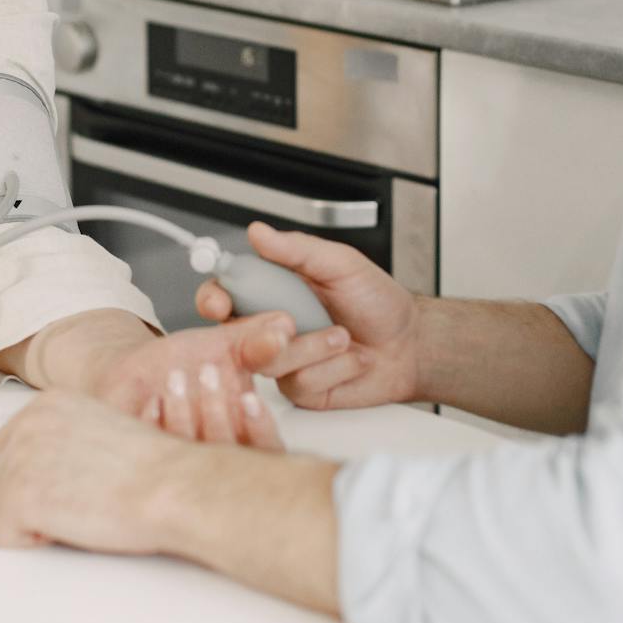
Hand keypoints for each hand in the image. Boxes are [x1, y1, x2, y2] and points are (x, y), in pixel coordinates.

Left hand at [0, 391, 195, 552]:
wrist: (172, 487)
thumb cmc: (155, 469)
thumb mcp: (103, 430)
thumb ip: (68, 439)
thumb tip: (55, 463)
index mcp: (48, 404)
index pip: (13, 446)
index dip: (42, 475)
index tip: (66, 483)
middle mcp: (27, 424)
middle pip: (3, 476)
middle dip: (37, 497)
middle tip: (81, 499)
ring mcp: (18, 460)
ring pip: (3, 507)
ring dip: (39, 519)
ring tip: (83, 509)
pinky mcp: (18, 499)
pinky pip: (4, 535)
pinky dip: (35, 542)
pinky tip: (73, 526)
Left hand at [87, 316, 290, 448]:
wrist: (139, 372)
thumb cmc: (189, 362)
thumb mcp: (227, 347)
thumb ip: (257, 342)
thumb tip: (284, 327)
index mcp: (246, 438)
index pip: (267, 452)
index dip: (260, 429)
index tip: (249, 398)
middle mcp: (217, 460)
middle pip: (226, 455)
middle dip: (217, 412)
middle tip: (208, 371)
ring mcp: (179, 463)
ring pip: (187, 454)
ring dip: (183, 414)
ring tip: (176, 376)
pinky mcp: (145, 457)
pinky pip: (149, 450)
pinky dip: (152, 423)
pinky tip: (151, 400)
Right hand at [195, 221, 420, 409]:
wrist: (409, 344)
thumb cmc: (377, 301)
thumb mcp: (340, 264)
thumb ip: (297, 250)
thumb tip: (258, 232)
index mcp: (274, 291)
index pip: (226, 294)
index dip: (213, 299)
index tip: (217, 303)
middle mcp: (272, 327)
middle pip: (234, 335)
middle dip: (261, 332)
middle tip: (291, 322)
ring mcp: (285, 360)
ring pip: (270, 361)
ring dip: (314, 347)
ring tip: (344, 336)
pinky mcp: (301, 389)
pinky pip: (300, 382)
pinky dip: (333, 368)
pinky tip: (351, 360)